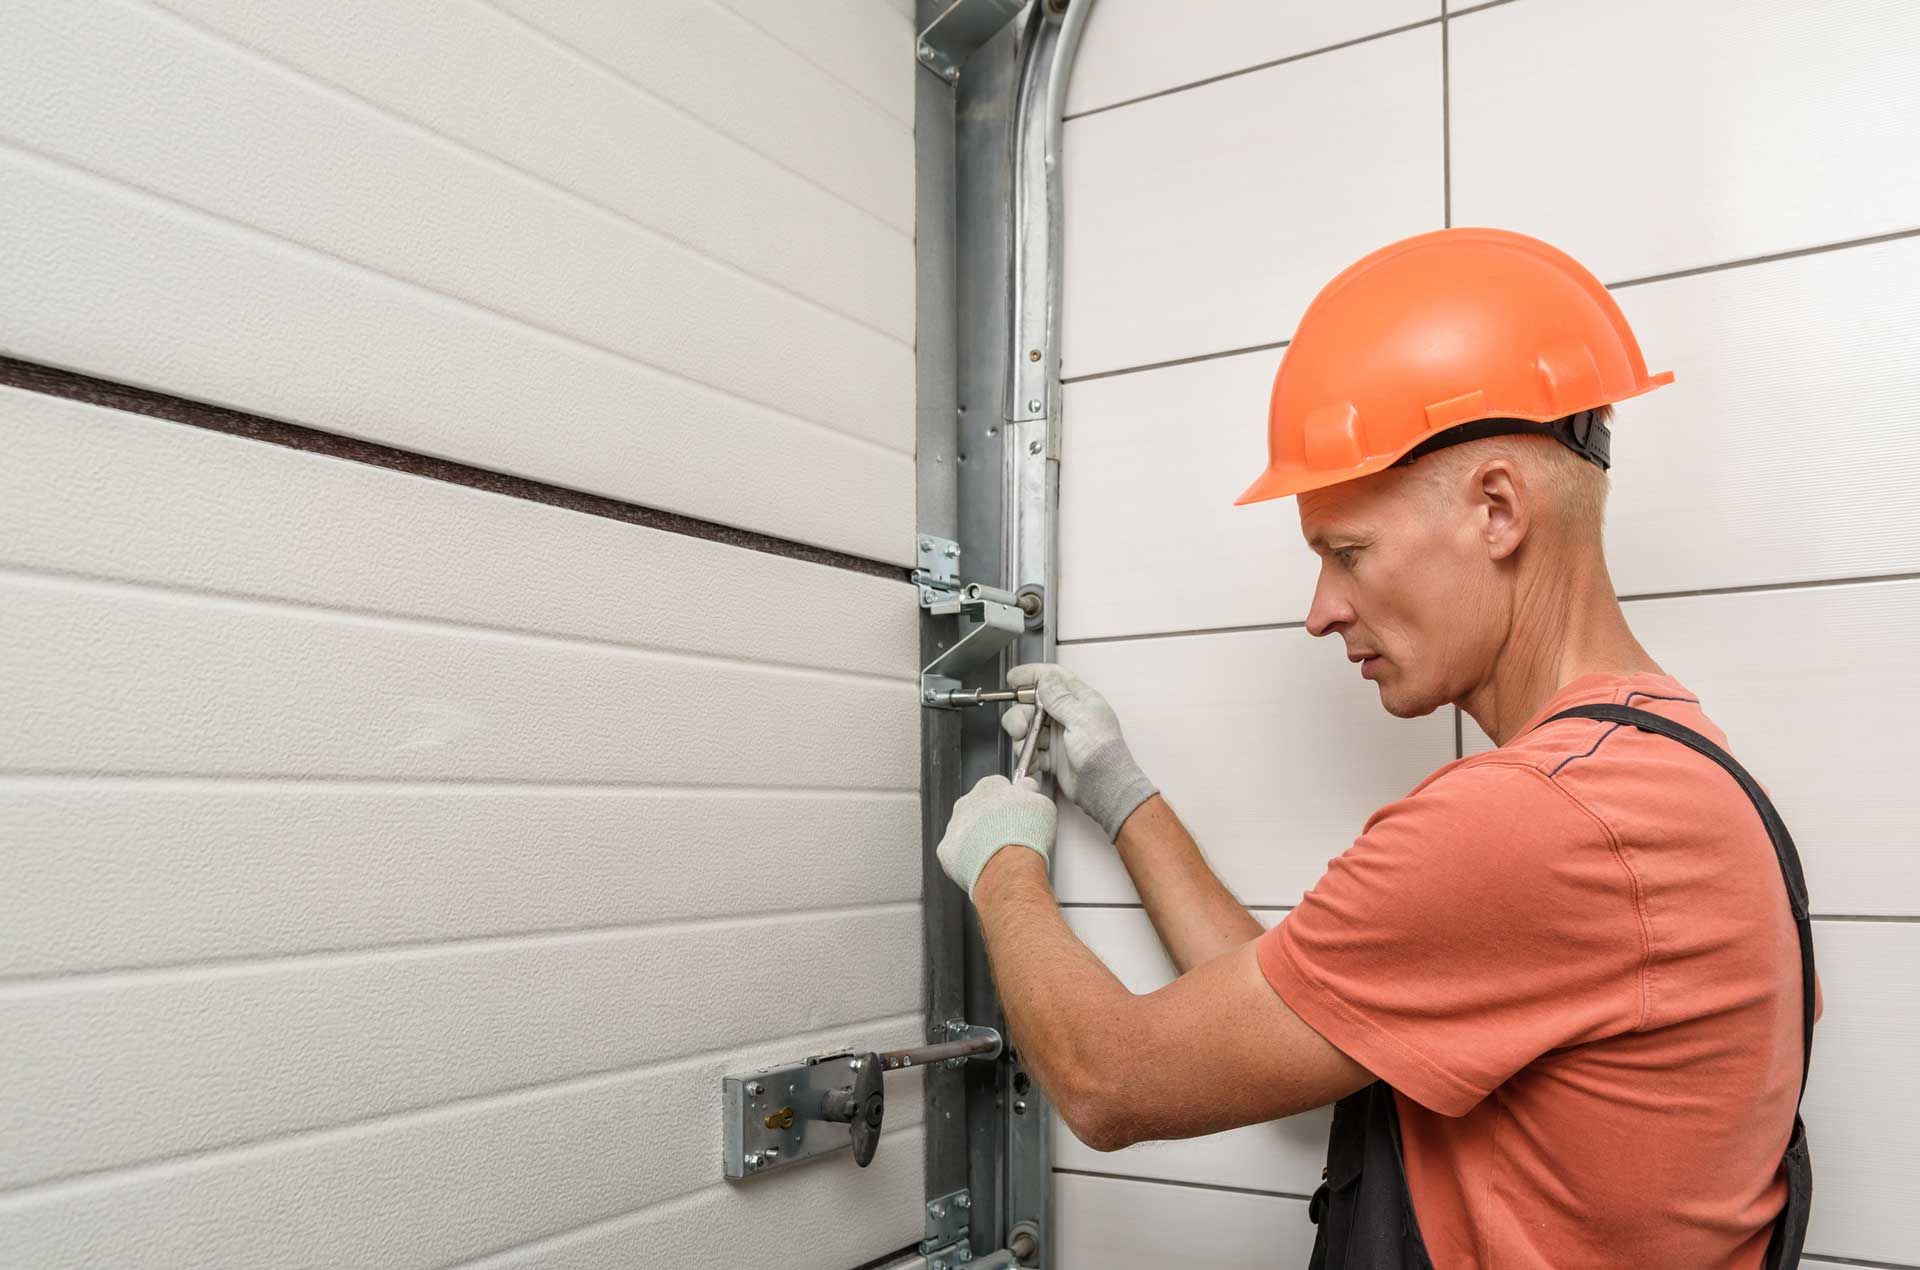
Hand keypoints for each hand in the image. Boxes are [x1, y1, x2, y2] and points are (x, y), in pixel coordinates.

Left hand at [937, 774, 1055, 897]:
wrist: (1007, 866)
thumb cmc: (1024, 836)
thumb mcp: (1042, 804)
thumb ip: (1030, 793)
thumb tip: (1029, 791)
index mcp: (990, 786)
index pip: (1000, 786)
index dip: (1012, 800)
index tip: (1019, 810)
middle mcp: (968, 802)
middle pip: (980, 807)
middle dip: (993, 820)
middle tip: (1010, 834)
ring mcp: (955, 826)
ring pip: (968, 830)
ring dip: (980, 838)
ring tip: (999, 853)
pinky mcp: (948, 850)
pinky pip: (958, 852)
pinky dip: (969, 858)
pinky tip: (986, 863)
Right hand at [1001, 663, 1157, 841]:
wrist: (1104, 788)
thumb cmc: (1100, 751)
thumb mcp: (1081, 718)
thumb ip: (1060, 698)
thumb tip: (1044, 679)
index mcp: (1080, 699)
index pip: (1053, 677)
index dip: (1031, 675)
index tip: (1012, 679)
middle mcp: (1067, 715)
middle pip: (1033, 703)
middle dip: (1020, 714)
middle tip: (1018, 727)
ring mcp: (1058, 736)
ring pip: (1028, 727)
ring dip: (1021, 737)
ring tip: (1026, 749)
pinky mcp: (1052, 756)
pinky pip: (1031, 750)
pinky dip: (1028, 756)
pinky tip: (1035, 763)